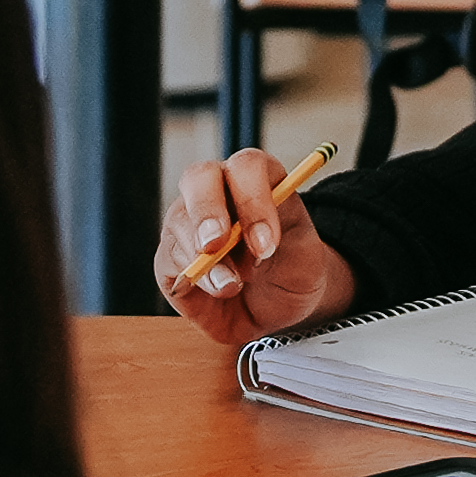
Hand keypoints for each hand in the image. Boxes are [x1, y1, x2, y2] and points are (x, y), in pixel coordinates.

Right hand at [153, 148, 355, 347]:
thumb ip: (287, 247)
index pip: (247, 167)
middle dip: (207, 211)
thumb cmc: (292, 271)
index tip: (266, 244)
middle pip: (198, 177)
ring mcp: (190, 220)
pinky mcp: (172, 255)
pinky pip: (168, 258)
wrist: (277, 309)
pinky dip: (193, 277)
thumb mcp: (307, 258)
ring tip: (233, 285)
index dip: (253, 200)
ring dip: (205, 257)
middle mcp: (218, 190)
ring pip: (179, 220)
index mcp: (258, 179)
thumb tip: (254, 249)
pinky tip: (218, 290)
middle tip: (218, 245)